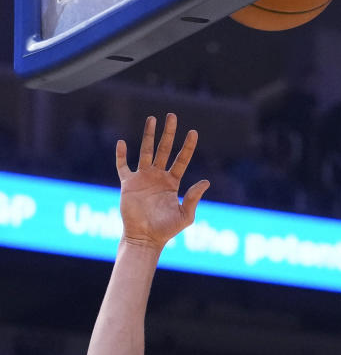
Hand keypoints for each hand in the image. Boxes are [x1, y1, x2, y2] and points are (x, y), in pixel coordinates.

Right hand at [116, 113, 208, 250]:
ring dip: (148, 135)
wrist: (145, 238)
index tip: (193, 132)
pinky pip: (122, 166)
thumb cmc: (166, 230)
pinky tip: (122, 143)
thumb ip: (193, 198)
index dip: (188, 146)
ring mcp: (142, 178)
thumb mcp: (185, 215)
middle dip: (168, 133)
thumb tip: (206, 181)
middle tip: (172, 116)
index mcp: (172, 182)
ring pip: (145, 151)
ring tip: (152, 119)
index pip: (181, 159)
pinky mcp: (128, 184)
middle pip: (164, 149)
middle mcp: (158, 176)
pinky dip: (121, 155)